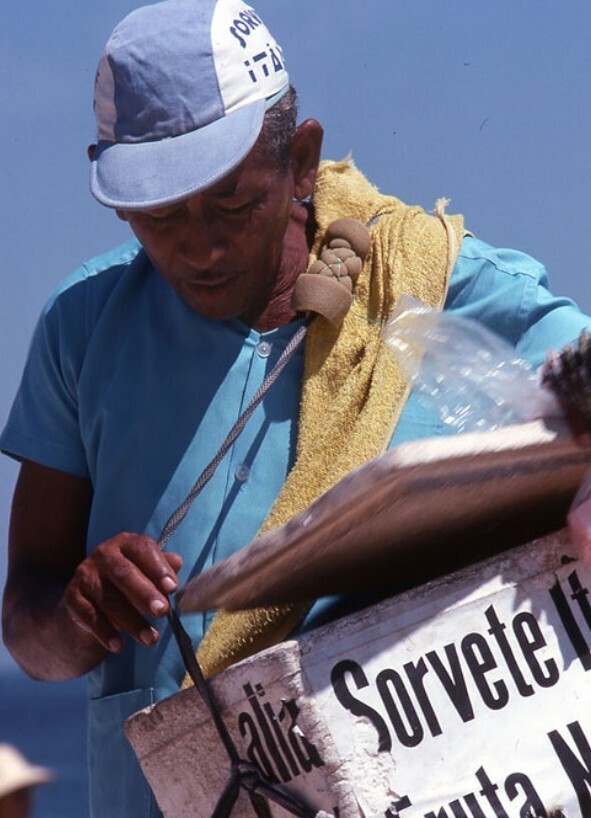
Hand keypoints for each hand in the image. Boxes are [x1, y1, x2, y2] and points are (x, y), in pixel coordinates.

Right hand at [62, 533, 182, 652]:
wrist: (89, 601)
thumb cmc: (128, 584)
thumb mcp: (147, 573)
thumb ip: (163, 568)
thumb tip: (178, 562)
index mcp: (126, 543)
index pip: (143, 549)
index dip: (159, 567)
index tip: (173, 587)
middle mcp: (103, 553)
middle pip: (124, 573)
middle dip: (145, 594)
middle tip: (163, 611)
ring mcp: (85, 574)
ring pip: (109, 599)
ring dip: (132, 621)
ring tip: (150, 638)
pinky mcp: (72, 597)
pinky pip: (89, 616)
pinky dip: (105, 632)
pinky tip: (119, 645)